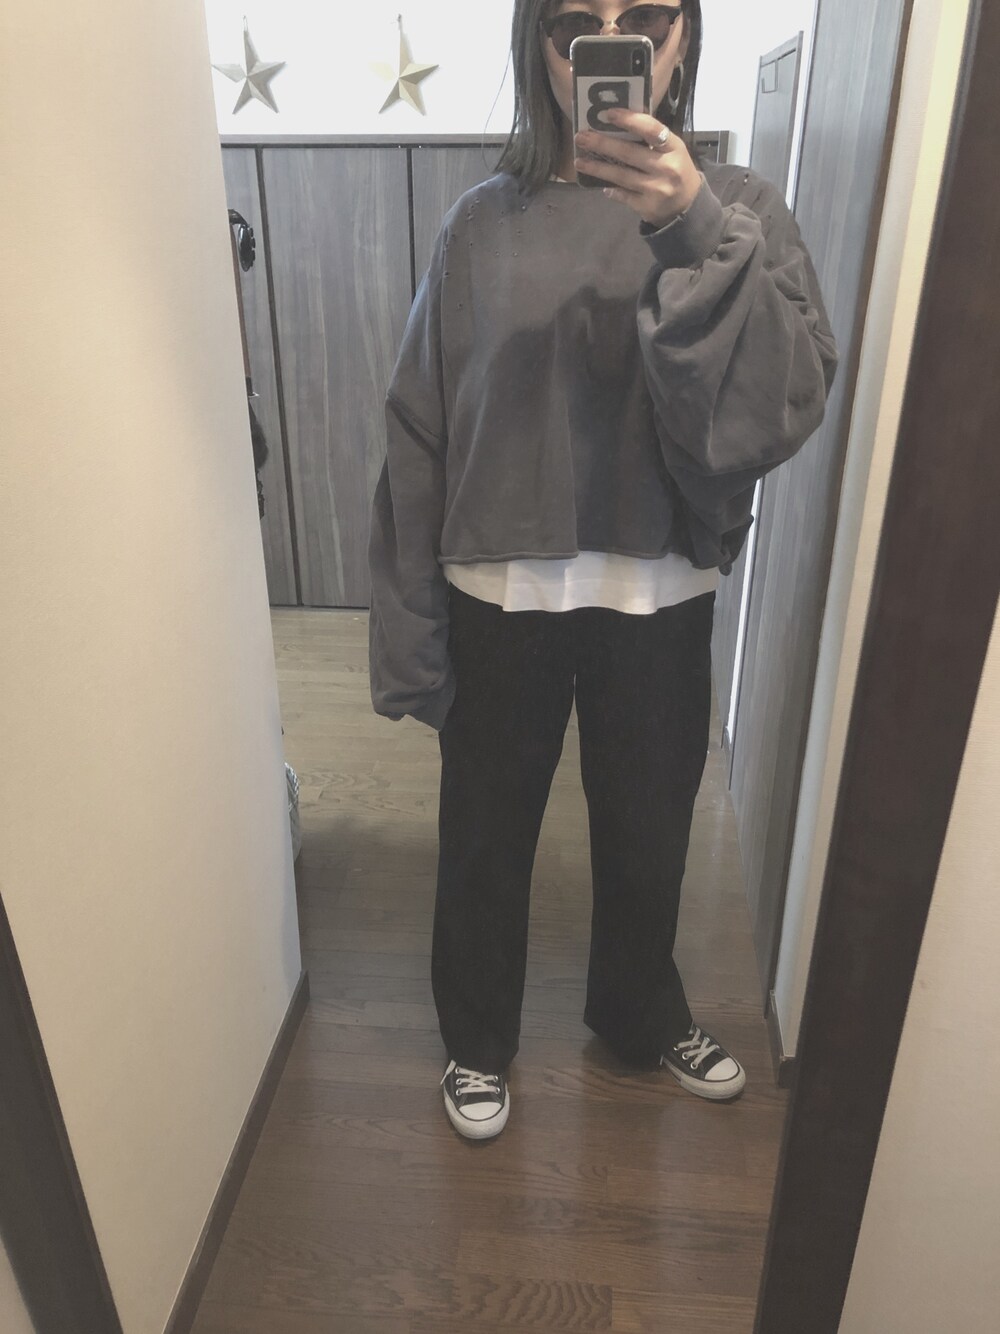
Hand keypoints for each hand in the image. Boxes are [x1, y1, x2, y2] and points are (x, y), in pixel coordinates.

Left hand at [574, 108, 701, 228]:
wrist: (687, 205)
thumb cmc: (675, 169)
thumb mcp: (671, 150)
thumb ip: (650, 139)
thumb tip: (616, 125)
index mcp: (673, 147)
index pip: (651, 129)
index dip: (629, 120)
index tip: (608, 114)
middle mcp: (665, 167)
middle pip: (628, 153)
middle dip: (602, 144)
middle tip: (581, 137)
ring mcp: (655, 189)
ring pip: (620, 176)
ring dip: (597, 167)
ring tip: (579, 161)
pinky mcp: (646, 206)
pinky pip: (622, 195)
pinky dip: (610, 189)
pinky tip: (601, 185)